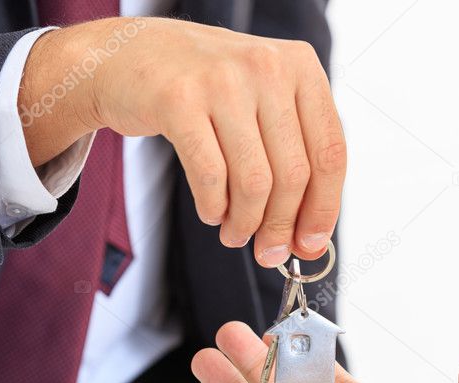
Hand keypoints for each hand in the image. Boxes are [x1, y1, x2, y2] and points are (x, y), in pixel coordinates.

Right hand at [20, 18, 345, 265]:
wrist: (128, 54)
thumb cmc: (204, 87)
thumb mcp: (261, 100)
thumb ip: (292, 156)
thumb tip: (311, 238)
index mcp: (300, 66)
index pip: (330, 153)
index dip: (323, 209)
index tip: (311, 244)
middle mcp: (266, 66)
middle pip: (293, 175)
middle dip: (281, 227)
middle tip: (268, 252)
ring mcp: (222, 80)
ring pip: (254, 182)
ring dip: (245, 223)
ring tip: (234, 235)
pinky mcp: (179, 100)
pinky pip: (210, 177)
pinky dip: (213, 208)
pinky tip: (211, 213)